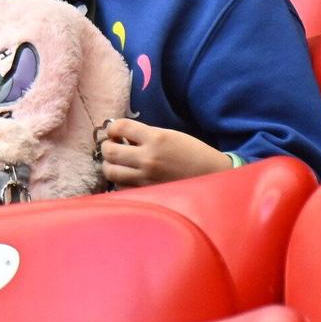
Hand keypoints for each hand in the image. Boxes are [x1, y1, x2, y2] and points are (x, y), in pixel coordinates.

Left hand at [99, 118, 232, 186]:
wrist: (214, 177)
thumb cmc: (193, 153)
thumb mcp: (170, 135)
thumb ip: (145, 135)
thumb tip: (121, 136)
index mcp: (156, 138)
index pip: (120, 127)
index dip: (113, 128)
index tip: (115, 131)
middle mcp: (148, 158)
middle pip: (109, 151)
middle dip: (107, 147)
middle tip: (112, 146)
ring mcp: (146, 178)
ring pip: (110, 171)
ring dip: (109, 165)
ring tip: (117, 162)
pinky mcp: (148, 193)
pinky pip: (121, 187)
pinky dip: (119, 181)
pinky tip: (127, 177)